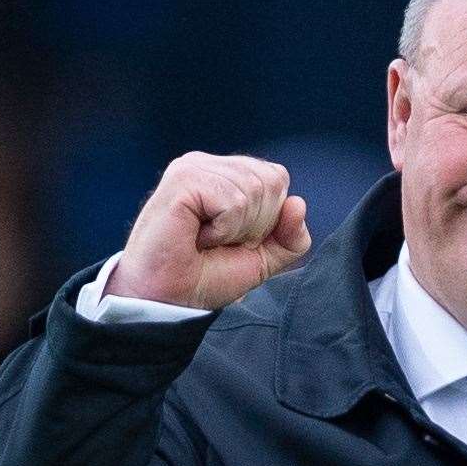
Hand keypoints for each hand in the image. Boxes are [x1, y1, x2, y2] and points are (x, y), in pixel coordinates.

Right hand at [105, 153, 310, 309]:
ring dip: (236, 229)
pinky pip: (234, 201)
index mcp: (226, 174)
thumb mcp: (262, 259)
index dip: (266, 219)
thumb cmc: (204, 277)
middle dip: (255, 225)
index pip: (277, 178)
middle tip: (218, 241)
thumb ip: (290, 236)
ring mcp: (194, 167)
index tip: (232, 240)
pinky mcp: (183, 178)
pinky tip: (197, 235)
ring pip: (255, 190)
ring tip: (205, 239)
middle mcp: (209, 164)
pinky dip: (223, 229)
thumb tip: (298, 203)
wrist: (168, 301)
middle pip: (272, 181)